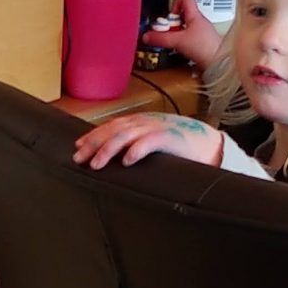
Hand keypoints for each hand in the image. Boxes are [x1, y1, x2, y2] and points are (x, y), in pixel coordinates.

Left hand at [71, 111, 224, 170]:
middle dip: (94, 143)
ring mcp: (158, 129)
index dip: (93, 135)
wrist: (210, 143)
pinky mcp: (171, 138)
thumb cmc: (180, 146)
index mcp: (140, 123)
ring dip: (109, 149)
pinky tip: (127, 161)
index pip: (111, 127)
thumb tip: (115, 158)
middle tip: (79, 158)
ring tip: (97, 163)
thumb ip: (136, 145)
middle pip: (113, 130)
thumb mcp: (153, 142)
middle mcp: (145, 123)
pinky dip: (137, 150)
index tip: (78, 147)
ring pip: (126, 135)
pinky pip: (151, 142)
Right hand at [140, 0, 224, 69]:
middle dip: (172, 23)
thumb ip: (161, 38)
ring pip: (185, 27)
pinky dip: (182, 42)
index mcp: (195, 15)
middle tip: (167, 31)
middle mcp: (200, 22)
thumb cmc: (205, 48)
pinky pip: (189, 38)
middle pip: (182, 15)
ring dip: (176, 33)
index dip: (174, 4)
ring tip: (172, 41)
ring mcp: (202, 33)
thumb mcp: (178, 41)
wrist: (219, 63)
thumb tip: (147, 36)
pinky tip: (180, 49)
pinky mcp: (202, 43)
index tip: (169, 16)